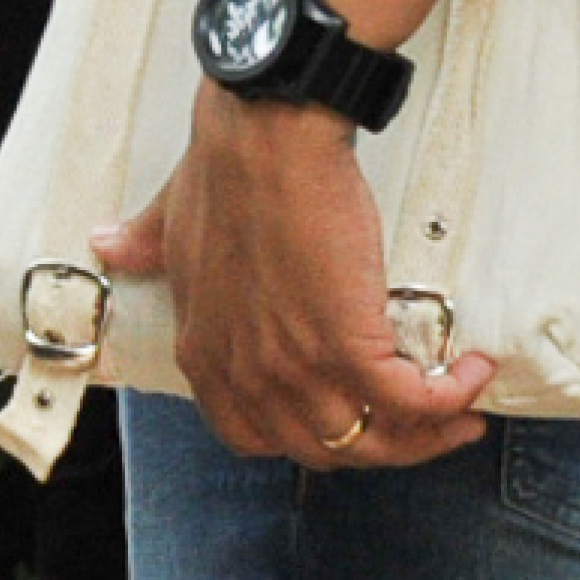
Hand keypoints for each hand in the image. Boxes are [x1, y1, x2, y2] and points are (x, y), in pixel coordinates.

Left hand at [95, 89, 494, 463]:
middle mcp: (247, 370)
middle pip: (322, 450)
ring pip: (371, 442)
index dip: (301, 436)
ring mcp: (295, 364)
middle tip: (418, 418)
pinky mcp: (346, 342)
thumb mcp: (169, 215)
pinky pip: (409, 405)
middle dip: (376, 444)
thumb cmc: (226, 163)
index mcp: (204, 348)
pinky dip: (449, 401)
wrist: (266, 129)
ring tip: (460, 410)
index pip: (249, 436)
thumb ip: (145, 241)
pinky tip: (471, 375)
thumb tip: (108, 245)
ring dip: (425, 435)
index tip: (342, 413)